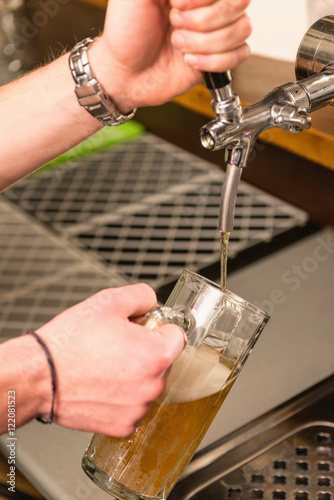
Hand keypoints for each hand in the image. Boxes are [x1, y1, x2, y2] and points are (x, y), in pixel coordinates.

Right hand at [35, 284, 185, 435]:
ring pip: (147, 384)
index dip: (158, 327)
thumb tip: (152, 302)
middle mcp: (153, 385)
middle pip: (163, 361)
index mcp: (157, 354)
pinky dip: (120, 397)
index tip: (143, 328)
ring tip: (104, 364)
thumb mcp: (109, 300)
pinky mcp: (122, 426)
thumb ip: (143, 296)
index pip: (177, 336)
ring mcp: (138, 408)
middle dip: (145, 351)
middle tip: (116, 344)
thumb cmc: (70, 343)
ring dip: (133, 375)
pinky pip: (132, 405)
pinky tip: (100, 384)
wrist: (39, 376)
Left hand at [90, 0, 251, 111]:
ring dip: (205, 43)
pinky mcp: (219, 57)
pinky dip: (215, 61)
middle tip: (174, 26)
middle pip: (238, 3)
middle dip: (202, 21)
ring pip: (242, 29)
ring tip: (179, 46)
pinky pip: (241, 54)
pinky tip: (190, 61)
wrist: (125, 74)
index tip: (176, 4)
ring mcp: (215, 30)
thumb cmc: (126, 33)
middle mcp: (207, 5)